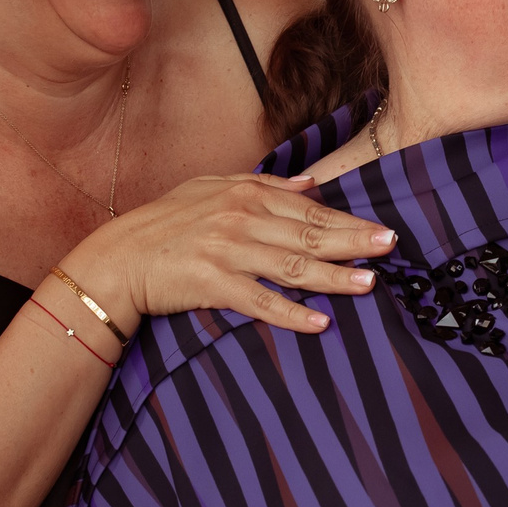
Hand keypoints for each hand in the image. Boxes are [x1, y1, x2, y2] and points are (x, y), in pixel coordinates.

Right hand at [71, 173, 396, 337]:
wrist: (117, 259)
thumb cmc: (164, 224)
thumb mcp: (210, 188)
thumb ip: (263, 184)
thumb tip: (310, 183)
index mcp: (243, 192)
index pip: (308, 209)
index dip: (347, 220)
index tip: (381, 229)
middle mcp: (239, 218)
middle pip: (309, 234)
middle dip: (354, 242)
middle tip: (390, 248)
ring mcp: (226, 251)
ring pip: (292, 266)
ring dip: (333, 277)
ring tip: (368, 284)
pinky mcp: (211, 284)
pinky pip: (260, 301)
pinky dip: (291, 313)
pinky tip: (319, 322)